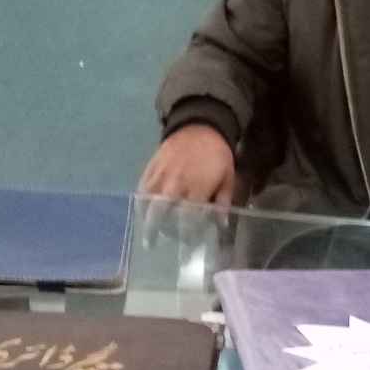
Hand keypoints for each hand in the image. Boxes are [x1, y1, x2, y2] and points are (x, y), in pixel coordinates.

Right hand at [138, 125, 235, 243]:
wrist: (201, 125)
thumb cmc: (217, 155)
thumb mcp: (228, 178)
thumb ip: (222, 202)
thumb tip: (221, 225)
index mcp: (197, 187)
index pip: (187, 218)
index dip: (186, 234)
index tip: (187, 243)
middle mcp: (175, 183)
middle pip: (160, 213)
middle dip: (155, 231)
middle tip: (153, 244)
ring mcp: (160, 175)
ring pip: (147, 203)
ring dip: (146, 219)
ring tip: (147, 233)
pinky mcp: (150, 167)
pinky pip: (141, 189)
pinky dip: (140, 203)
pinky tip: (143, 212)